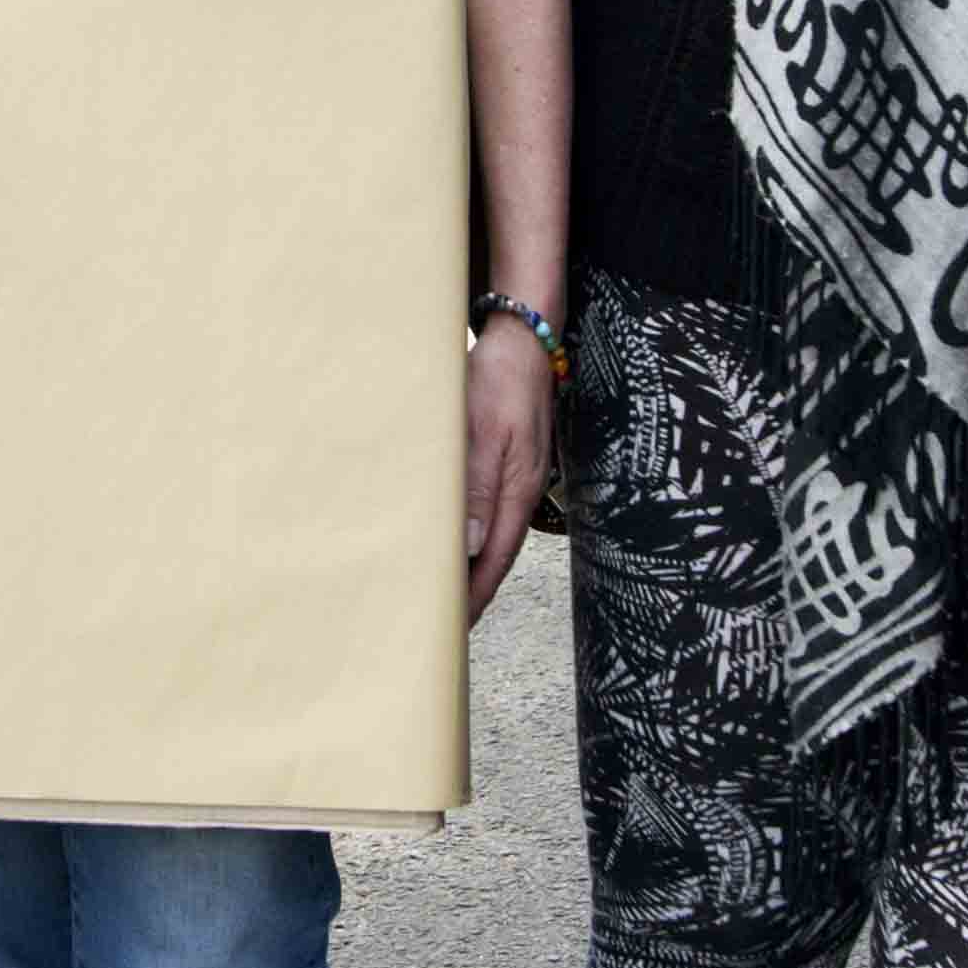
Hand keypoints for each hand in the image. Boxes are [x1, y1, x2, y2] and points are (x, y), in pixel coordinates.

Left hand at [464, 309, 558, 623]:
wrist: (525, 338)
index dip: (474, 596)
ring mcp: (519, 478)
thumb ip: (477, 488)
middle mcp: (522, 491)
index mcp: (518, 491)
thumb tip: (471, 545)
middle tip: (442, 625)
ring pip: (493, 536)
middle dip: (472, 592)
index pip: (494, 560)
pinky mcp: (510, 463)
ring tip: (446, 593)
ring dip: (472, 566)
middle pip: (496, 556)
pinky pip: (491, 512)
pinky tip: (457, 540)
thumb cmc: (500, 379)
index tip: (451, 628)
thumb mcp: (483, 431)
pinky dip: (474, 535)